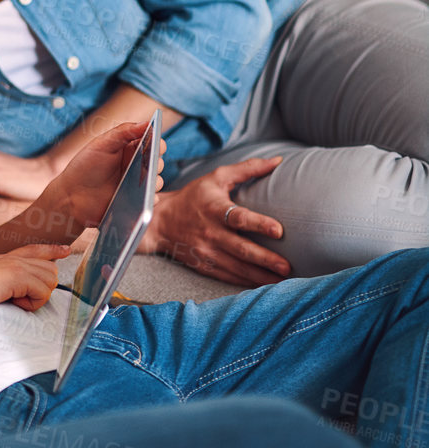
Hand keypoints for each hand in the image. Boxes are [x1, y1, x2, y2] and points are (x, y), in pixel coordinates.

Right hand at [0, 243, 66, 316]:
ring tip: (14, 300)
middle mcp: (14, 259)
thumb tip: (14, 293)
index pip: (34, 250)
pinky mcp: (18, 276)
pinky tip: (12, 302)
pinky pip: (42, 292)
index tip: (65, 250)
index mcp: (5, 259)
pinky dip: (31, 304)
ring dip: (36, 297)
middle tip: (21, 299)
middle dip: (43, 289)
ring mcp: (17, 265)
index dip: (52, 250)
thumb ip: (1, 282)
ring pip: (51, 281)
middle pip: (51, 269)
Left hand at [35, 121, 164, 241]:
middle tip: (151, 165)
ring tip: (146, 183)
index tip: (157, 145)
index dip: (157, 143)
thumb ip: (124, 131)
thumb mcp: (102, 144)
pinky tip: (143, 198)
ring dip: (155, 181)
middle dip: (156, 163)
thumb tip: (147, 123)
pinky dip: (150, 199)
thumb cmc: (84, 166)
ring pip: (156, 181)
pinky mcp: (135, 202)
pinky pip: (150, 200)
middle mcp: (135, 165)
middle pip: (156, 161)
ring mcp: (136, 184)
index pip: (151, 142)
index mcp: (129, 149)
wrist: (71, 196)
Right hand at [144, 156, 290, 285]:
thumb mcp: (216, 177)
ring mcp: (207, 252)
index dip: (259, 224)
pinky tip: (265, 286)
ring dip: (261, 276)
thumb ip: (247, 169)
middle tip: (287, 266)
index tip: (279, 231)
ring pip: (238, 268)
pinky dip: (247, 283)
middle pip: (241, 249)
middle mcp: (211, 233)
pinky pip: (229, 277)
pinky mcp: (205, 266)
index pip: (239, 218)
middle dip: (266, 260)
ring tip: (284, 281)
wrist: (160, 222)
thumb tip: (278, 161)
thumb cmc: (194, 196)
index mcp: (215, 209)